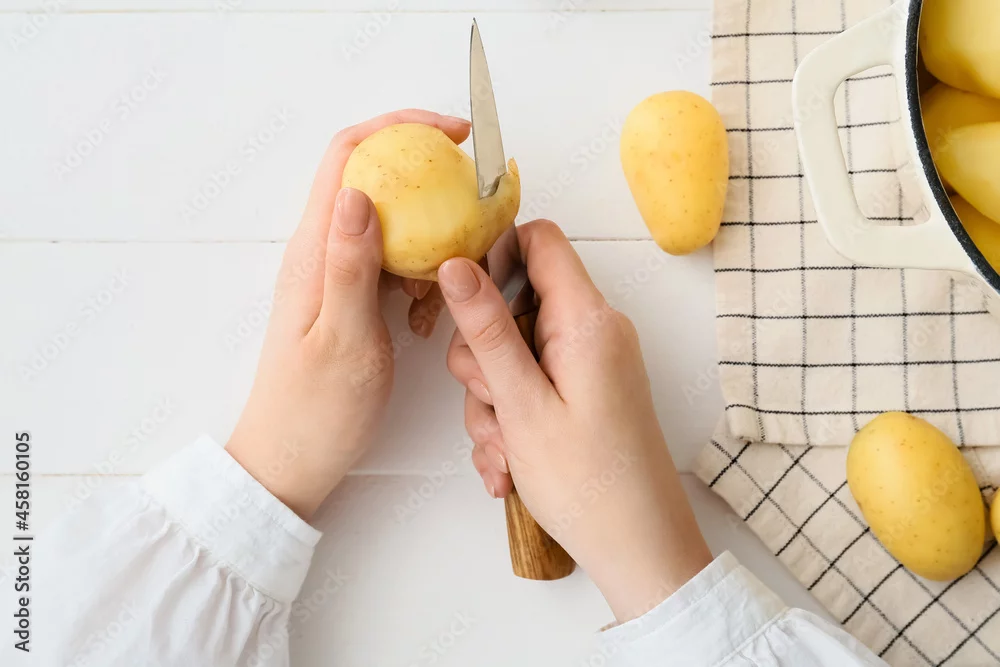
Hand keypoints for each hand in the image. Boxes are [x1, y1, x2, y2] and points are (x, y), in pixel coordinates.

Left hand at [226, 110, 468, 519]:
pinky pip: (392, 265)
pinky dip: (420, 276)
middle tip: (473, 199)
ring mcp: (335, 275)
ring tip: (450, 277)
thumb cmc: (315, 411)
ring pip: (390, 225)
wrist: (290, 461)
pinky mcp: (349, 299)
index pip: (348, 157)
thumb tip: (362, 191)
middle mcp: (321, 251)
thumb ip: (351, 265)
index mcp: (314, 251)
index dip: (398, 129)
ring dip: (428, 237)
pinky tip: (426, 314)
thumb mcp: (343, 339)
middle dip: (426, 179)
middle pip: (374, 180)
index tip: (452, 134)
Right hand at [439, 221, 712, 621]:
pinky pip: (532, 383)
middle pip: (514, 303)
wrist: (639, 548)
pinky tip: (509, 463)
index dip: (493, 256)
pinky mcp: (586, 391)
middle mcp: (595, 332)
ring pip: (514, 351)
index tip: (461, 302)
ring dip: (493, 399)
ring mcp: (592, 363)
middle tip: (490, 403)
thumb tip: (456, 265)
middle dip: (482, 355)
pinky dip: (512, 417)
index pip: (539, 240)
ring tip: (503, 449)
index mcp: (587, 320)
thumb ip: (486, 329)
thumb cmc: (590, 484)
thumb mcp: (521, 403)